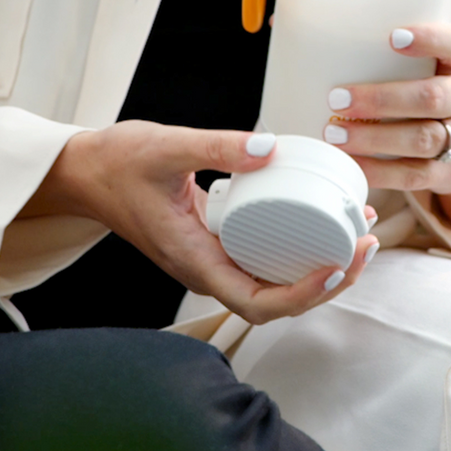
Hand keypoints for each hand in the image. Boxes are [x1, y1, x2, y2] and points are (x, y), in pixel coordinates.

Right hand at [27, 122, 378, 324]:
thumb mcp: (165, 147)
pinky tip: (319, 221)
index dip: (304, 294)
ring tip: (357, 235)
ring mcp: (210, 258)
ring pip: (273, 282)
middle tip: (365, 245)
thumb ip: (216, 147)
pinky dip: (296, 247)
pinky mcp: (213, 242)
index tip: (337, 264)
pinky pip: (262, 258)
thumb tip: (271, 149)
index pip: (257, 303)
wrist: (84, 172)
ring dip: (319, 267)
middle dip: (328, 282)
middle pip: (277, 300)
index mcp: (192, 261)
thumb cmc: (115, 164)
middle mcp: (205, 269)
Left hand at [322, 23, 450, 254]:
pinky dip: (379, 171)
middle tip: (337, 99)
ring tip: (336, 134)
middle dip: (382, 99)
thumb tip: (280, 23)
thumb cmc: (419, 87)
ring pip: (423, 138)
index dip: (428, 39)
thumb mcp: (412, 63)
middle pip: (431, 98)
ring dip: (376, 137)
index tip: (393, 36)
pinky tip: (351, 163)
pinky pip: (414, 175)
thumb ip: (364, 43)